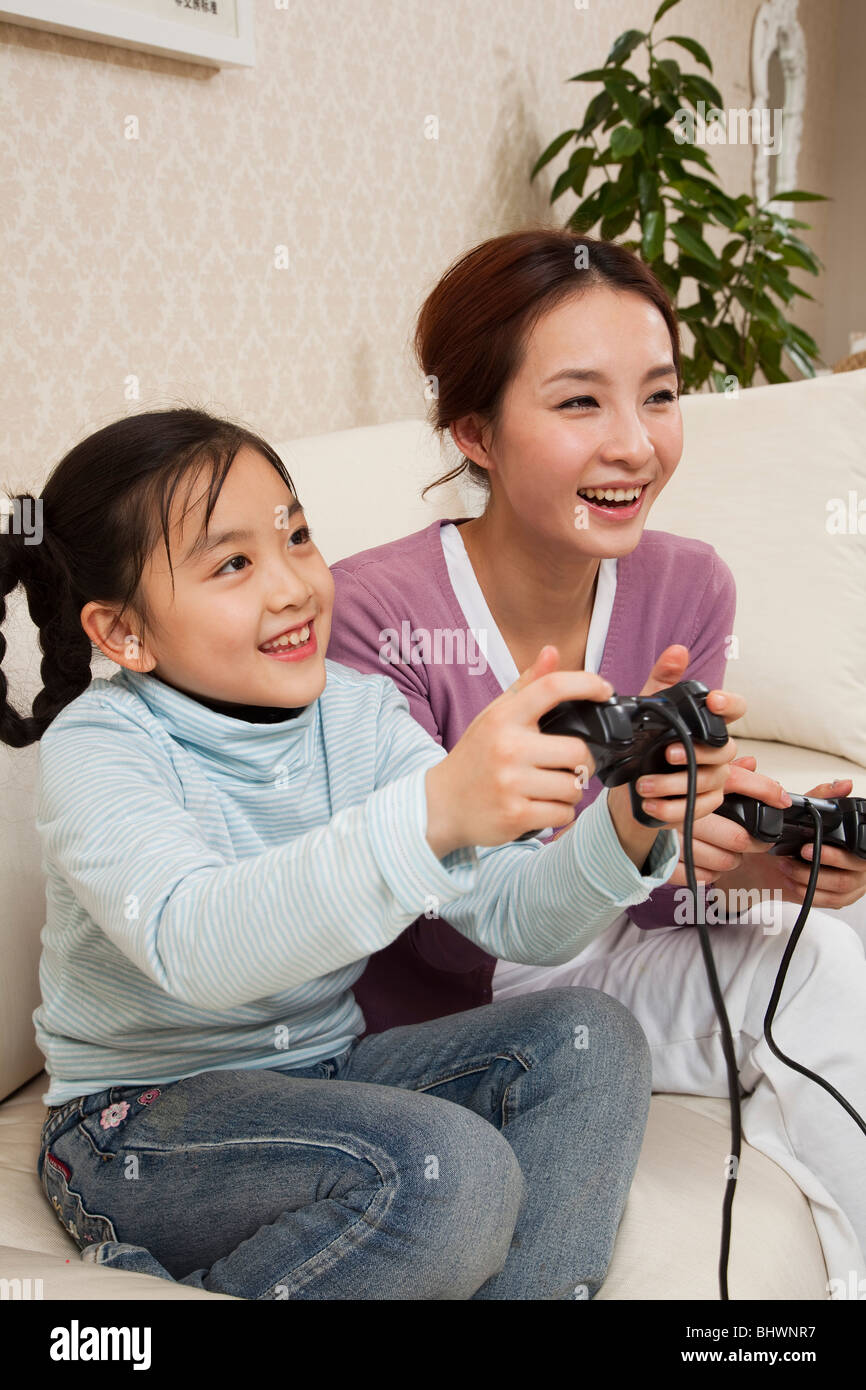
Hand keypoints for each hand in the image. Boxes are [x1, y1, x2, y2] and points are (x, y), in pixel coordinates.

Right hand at [425, 644, 612, 854]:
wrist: (440, 805)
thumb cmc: (475, 757)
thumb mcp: (494, 716)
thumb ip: (526, 686)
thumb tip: (552, 651)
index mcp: (504, 718)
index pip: (552, 687)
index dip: (586, 683)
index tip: (605, 690)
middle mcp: (507, 748)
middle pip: (578, 751)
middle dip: (583, 763)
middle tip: (571, 766)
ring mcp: (510, 784)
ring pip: (574, 787)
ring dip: (572, 791)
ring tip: (552, 788)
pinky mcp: (515, 816)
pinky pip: (563, 814)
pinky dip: (560, 813)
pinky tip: (542, 806)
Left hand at [607, 645, 739, 845]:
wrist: (630, 787)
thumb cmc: (644, 744)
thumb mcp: (647, 710)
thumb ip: (662, 681)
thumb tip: (677, 652)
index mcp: (706, 725)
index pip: (735, 709)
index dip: (729, 704)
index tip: (713, 701)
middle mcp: (716, 751)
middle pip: (725, 750)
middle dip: (696, 753)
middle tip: (666, 753)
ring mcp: (713, 779)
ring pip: (709, 782)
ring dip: (673, 785)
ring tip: (644, 784)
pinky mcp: (704, 804)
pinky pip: (697, 808)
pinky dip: (670, 808)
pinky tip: (650, 804)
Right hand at [665, 754, 792, 886]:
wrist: (621, 810)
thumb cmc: (659, 788)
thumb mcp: (688, 770)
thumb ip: (722, 770)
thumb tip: (752, 764)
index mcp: (695, 784)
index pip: (739, 786)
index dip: (767, 793)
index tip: (781, 802)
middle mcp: (686, 809)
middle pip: (737, 837)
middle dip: (750, 843)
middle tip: (750, 841)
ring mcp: (675, 836)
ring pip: (721, 861)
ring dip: (728, 861)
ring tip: (727, 855)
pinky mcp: (664, 859)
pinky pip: (699, 876)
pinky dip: (707, 875)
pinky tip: (707, 867)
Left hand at [769, 776, 865, 909]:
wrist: (783, 857)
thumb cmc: (803, 835)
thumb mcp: (812, 811)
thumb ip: (825, 797)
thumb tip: (844, 784)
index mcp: (860, 846)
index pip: (858, 854)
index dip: (836, 855)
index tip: (808, 849)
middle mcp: (860, 867)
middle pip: (847, 876)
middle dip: (818, 866)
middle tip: (798, 855)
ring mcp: (853, 885)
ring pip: (837, 890)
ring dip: (807, 879)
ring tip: (787, 866)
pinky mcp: (840, 898)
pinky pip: (828, 902)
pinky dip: (807, 892)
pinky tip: (792, 881)